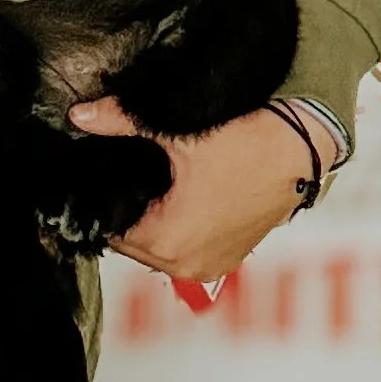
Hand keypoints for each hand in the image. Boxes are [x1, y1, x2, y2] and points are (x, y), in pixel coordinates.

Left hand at [69, 98, 321, 281]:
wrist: (301, 147)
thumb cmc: (245, 142)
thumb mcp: (175, 132)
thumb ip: (120, 123)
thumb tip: (79, 115)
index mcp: (169, 242)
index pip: (111, 230)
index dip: (103, 200)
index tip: (100, 174)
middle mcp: (189, 266)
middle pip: (132, 241)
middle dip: (126, 208)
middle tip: (122, 171)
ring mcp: (212, 266)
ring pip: (158, 247)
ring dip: (151, 220)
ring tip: (148, 180)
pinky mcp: (230, 257)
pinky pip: (185, 248)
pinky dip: (177, 227)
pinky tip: (175, 195)